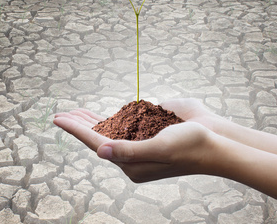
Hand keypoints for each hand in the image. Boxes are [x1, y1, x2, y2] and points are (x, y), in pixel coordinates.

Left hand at [54, 108, 214, 182]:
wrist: (218, 140)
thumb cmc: (191, 146)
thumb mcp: (160, 148)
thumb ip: (130, 150)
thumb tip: (100, 151)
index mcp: (132, 163)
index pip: (96, 142)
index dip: (76, 129)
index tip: (59, 119)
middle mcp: (132, 154)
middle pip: (98, 137)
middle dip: (79, 124)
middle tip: (60, 115)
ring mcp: (139, 143)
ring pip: (108, 131)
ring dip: (91, 121)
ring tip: (74, 113)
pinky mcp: (148, 132)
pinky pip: (123, 126)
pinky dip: (109, 119)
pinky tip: (100, 115)